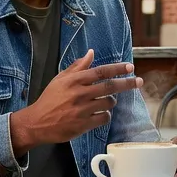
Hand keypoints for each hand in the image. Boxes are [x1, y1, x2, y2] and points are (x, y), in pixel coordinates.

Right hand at [10, 50, 141, 155]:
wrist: (37, 122)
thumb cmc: (50, 99)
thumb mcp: (60, 79)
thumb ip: (77, 66)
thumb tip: (91, 53)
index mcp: (74, 80)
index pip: (101, 71)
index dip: (118, 69)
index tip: (130, 67)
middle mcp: (80, 93)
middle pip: (110, 86)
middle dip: (127, 83)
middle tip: (139, 81)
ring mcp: (82, 110)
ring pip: (109, 103)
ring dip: (112, 101)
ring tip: (107, 101)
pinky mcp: (83, 124)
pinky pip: (104, 118)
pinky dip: (106, 115)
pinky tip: (101, 114)